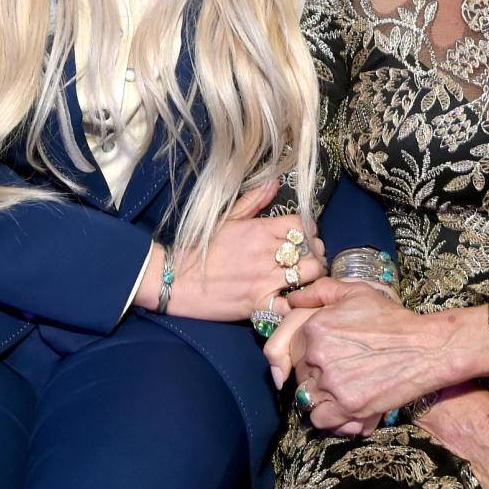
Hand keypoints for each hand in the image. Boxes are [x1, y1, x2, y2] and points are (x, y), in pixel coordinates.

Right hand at [133, 179, 326, 322]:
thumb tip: (274, 182)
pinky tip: (294, 301)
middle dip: (315, 254)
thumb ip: (253, 201)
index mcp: (260, 230)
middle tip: (308, 260)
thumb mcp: (225, 218)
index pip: (302, 225)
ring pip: (309, 276)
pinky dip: (297, 305)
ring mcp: (264, 280)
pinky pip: (290, 306)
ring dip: (312, 278)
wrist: (173, 280)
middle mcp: (266, 253)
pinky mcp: (258, 304)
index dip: (309, 231)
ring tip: (305, 280)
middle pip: (312, 251)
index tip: (305, 238)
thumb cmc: (198, 249)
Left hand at [263, 276, 488, 429]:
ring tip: (341, 389)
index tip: (309, 361)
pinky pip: (319, 419)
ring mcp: (331, 383)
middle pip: (296, 374)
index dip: (297, 355)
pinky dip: (329, 416)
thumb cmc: (392, 320)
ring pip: (305, 398)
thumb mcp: (356, 292)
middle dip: (311, 375)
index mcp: (314, 327)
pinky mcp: (347, 406)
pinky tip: (344, 406)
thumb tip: (290, 299)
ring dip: (319, 397)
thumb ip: (318, 292)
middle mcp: (317, 355)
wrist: (426, 348)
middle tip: (337, 371)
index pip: (284, 347)